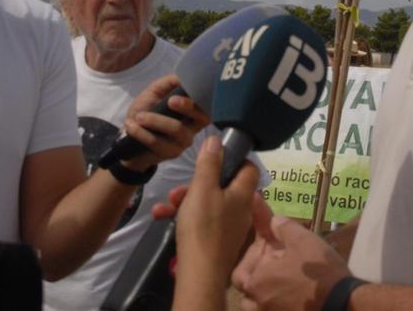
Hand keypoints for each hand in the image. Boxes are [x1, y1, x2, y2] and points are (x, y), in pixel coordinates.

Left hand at [121, 74, 210, 170]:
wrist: (129, 139)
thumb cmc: (146, 112)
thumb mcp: (154, 93)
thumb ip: (167, 83)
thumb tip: (181, 75)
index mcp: (193, 111)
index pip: (208, 104)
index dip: (204, 96)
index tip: (190, 87)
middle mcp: (194, 127)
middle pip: (203, 117)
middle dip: (187, 106)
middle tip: (170, 100)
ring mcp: (184, 142)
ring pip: (177, 129)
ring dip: (155, 120)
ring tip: (138, 116)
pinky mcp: (171, 153)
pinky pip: (158, 142)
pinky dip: (142, 133)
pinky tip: (132, 126)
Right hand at [166, 135, 262, 302]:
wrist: (200, 273)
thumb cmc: (203, 225)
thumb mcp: (203, 188)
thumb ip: (209, 163)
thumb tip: (217, 140)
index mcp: (243, 193)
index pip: (248, 167)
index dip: (233, 158)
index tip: (212, 157)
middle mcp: (242, 209)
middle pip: (223, 186)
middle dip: (196, 184)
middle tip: (178, 189)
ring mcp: (231, 226)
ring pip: (209, 204)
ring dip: (185, 201)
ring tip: (165, 205)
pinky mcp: (218, 241)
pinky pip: (204, 221)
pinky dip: (186, 217)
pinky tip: (164, 217)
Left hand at [233, 202, 350, 310]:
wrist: (342, 304)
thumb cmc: (318, 271)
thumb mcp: (302, 240)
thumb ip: (282, 227)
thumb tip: (272, 220)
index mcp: (256, 283)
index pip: (240, 271)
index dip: (253, 254)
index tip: (267, 241)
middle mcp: (259, 303)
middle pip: (247, 292)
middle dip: (254, 276)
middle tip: (272, 262)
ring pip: (257, 306)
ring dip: (263, 293)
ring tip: (278, 281)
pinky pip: (274, 309)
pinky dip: (276, 302)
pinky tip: (290, 293)